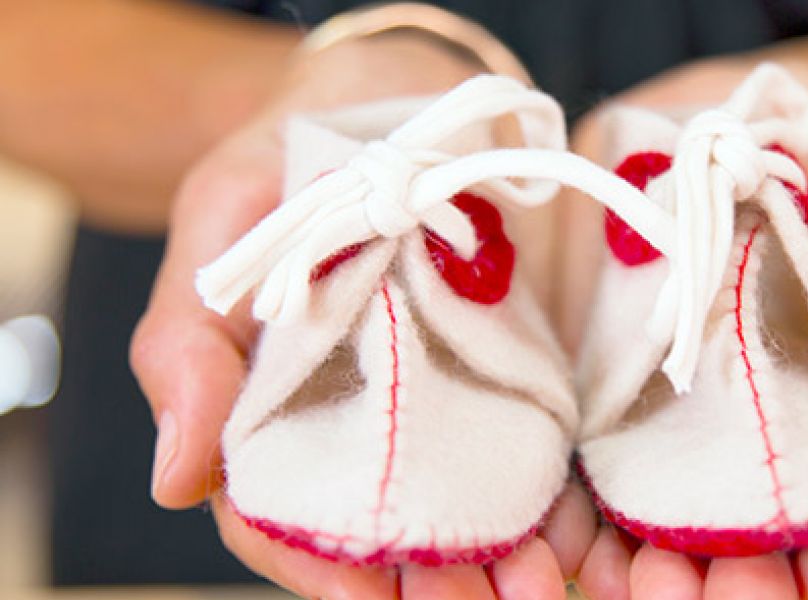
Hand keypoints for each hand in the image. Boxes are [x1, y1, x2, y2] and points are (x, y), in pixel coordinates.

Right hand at [131, 33, 593, 597]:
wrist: (403, 94)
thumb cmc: (295, 156)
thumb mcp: (225, 222)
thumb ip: (192, 343)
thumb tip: (175, 481)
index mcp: (284, 406)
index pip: (287, 516)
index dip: (318, 565)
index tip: (367, 595)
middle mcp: (370, 422)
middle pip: (393, 531)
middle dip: (432, 579)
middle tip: (481, 598)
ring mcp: (454, 400)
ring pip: (474, 507)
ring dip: (506, 556)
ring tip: (540, 576)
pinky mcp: (525, 369)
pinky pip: (546, 450)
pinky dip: (565, 499)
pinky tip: (584, 529)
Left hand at [563, 60, 807, 598]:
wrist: (739, 112)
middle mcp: (750, 430)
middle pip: (740, 536)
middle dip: (719, 581)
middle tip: (686, 594)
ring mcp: (666, 408)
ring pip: (651, 516)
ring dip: (634, 565)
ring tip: (619, 578)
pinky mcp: (593, 373)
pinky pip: (573, 457)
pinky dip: (561, 511)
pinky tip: (551, 538)